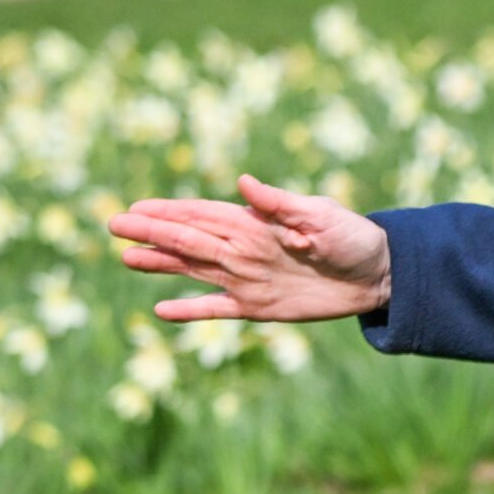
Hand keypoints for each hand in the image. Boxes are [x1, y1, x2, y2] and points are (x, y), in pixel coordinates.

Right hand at [108, 175, 390, 323]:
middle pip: (187, 241)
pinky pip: (217, 308)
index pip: (201, 215)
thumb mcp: (321, 215)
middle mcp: (243, 249)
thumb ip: (280, 203)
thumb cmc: (353, 237)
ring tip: (127, 258)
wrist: (380, 275)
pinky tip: (161, 310)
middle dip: (152, 233)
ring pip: (193, 271)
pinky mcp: (259, 307)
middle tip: (113, 226)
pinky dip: (190, 311)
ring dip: (161, 265)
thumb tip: (242, 182)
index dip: (168, 212)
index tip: (135, 209)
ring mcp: (247, 278)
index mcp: (254, 223)